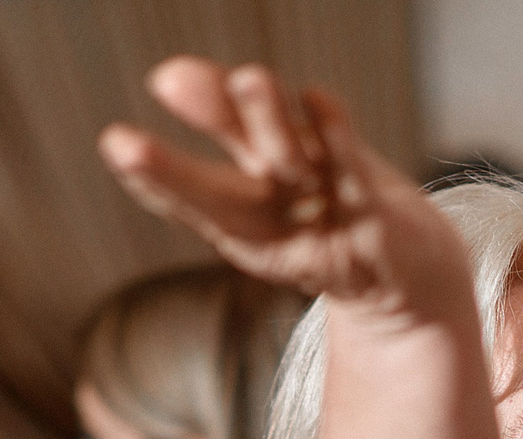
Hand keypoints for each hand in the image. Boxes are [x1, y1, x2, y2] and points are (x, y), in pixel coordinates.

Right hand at [97, 58, 468, 326]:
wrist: (409, 278)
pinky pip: (351, 169)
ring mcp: (322, 221)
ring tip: (246, 77)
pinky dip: (336, 134)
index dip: (151, 176)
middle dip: (173, 173)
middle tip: (125, 146)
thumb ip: (225, 121)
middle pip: (218, 196)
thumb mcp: (266, 168)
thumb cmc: (325, 214)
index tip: (113, 145)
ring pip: (287, 167)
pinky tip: (319, 96)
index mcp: (240, 224)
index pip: (187, 199)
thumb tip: (170, 75)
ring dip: (267, 123)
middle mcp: (273, 225)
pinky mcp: (372, 213)